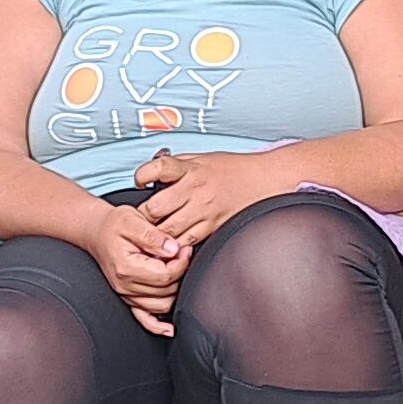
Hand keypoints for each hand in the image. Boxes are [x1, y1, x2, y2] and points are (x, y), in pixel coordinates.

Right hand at [83, 198, 189, 335]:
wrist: (96, 231)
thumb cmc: (113, 225)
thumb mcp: (132, 220)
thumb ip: (153, 236)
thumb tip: (174, 249)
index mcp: (127, 268)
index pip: (165, 275)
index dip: (182, 263)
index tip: (185, 248)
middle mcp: (125, 285)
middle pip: (166, 291)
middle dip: (182, 273)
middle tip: (185, 253)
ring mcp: (126, 294)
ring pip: (161, 305)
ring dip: (176, 291)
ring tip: (179, 269)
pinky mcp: (128, 297)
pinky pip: (144, 319)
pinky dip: (158, 326)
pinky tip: (170, 329)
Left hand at [130, 148, 279, 250]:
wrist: (263, 180)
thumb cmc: (232, 169)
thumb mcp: (201, 158)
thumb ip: (177, 166)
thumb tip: (152, 175)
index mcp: (191, 169)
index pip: (158, 168)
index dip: (142, 175)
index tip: (140, 182)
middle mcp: (195, 190)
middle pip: (156, 208)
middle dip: (144, 214)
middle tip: (141, 217)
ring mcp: (204, 211)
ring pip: (168, 230)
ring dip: (157, 233)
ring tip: (154, 233)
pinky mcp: (212, 227)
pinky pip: (186, 242)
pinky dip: (175, 245)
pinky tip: (172, 242)